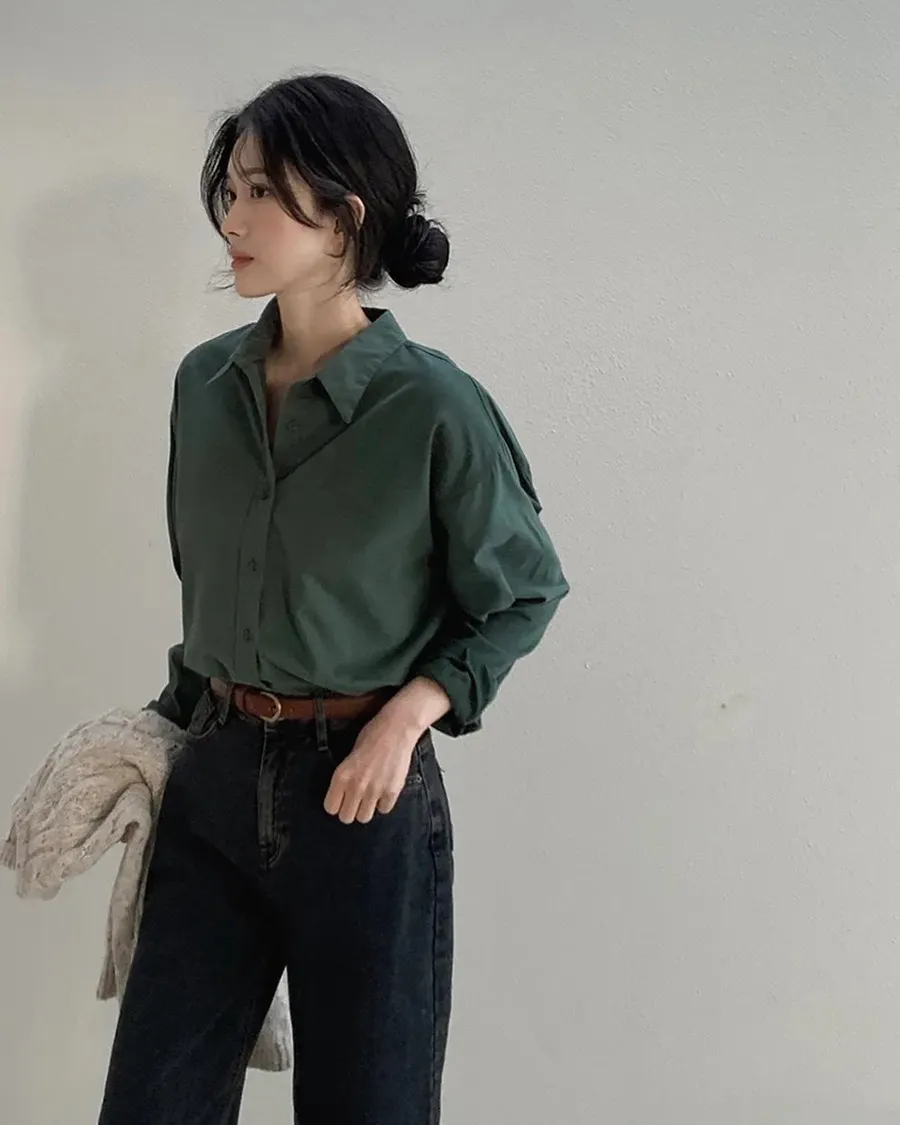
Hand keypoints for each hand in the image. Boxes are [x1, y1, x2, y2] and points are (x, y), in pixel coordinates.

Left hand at [323, 708, 422, 824]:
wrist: (396, 729)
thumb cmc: (373, 735)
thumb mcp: (350, 755)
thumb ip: (347, 776)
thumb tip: (344, 793)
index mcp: (342, 775)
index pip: (330, 807)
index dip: (336, 804)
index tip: (341, 799)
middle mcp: (356, 786)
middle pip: (346, 817)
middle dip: (350, 810)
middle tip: (356, 800)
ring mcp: (375, 790)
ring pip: (364, 818)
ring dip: (366, 809)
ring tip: (370, 796)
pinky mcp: (392, 791)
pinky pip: (384, 810)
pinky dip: (383, 803)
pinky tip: (384, 790)